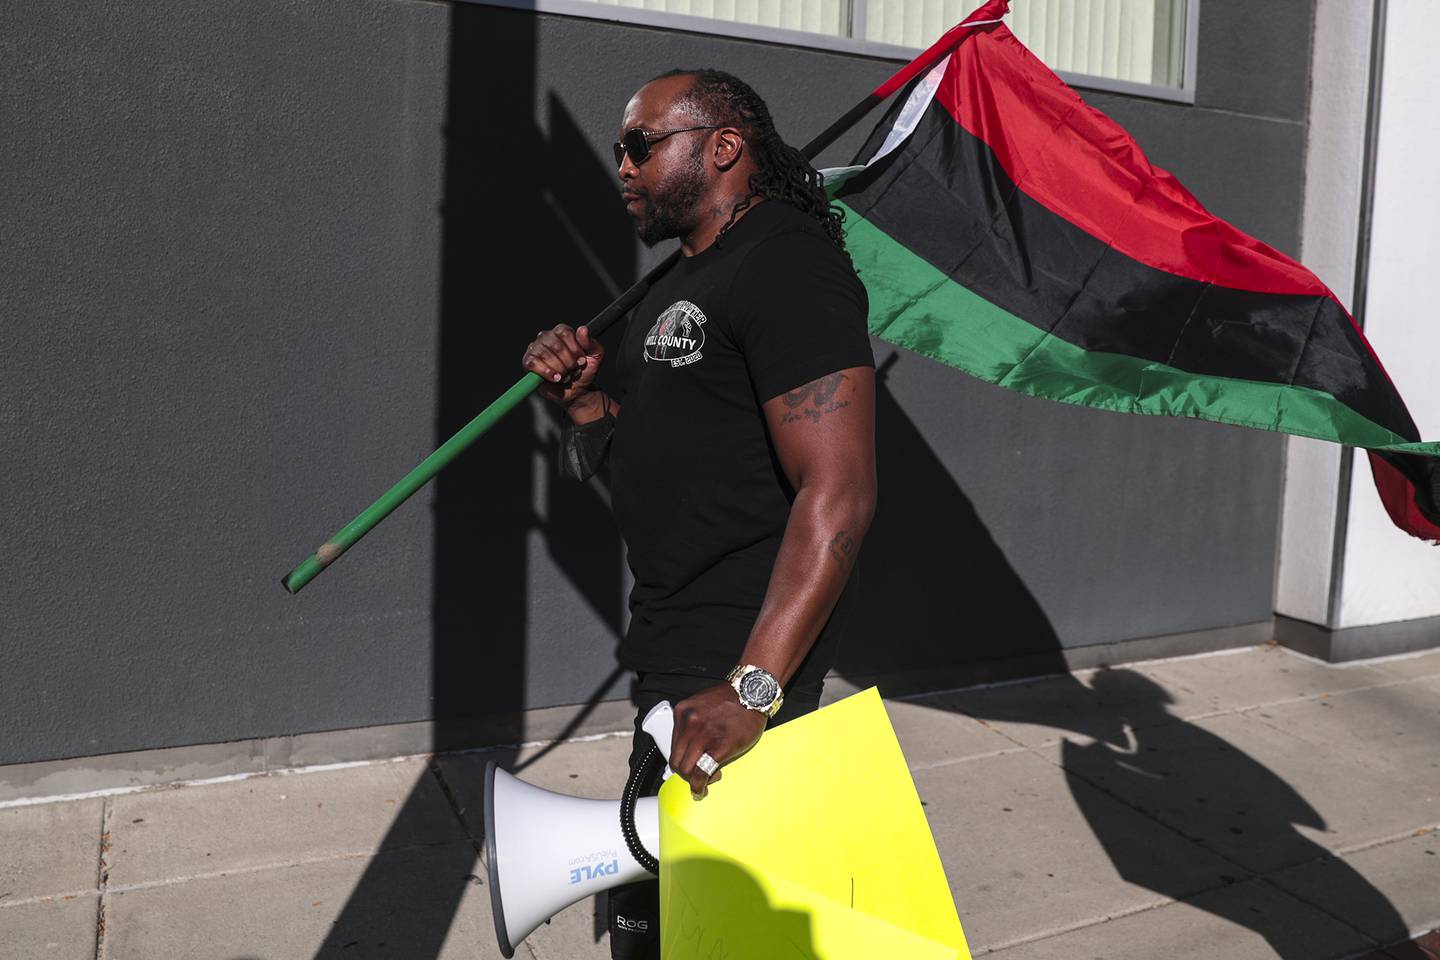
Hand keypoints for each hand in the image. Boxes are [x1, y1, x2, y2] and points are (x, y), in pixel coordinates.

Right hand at [521, 324, 604, 409]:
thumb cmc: (584, 371)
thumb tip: (582, 329)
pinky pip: (532, 363)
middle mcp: (546, 337)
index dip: (574, 348)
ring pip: (544, 354)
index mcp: (561, 332)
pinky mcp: (528, 362)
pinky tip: (555, 378)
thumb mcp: (595, 356)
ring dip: (558, 368)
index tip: (581, 361)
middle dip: (567, 361)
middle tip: (574, 370)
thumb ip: (591, 343)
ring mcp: (535, 349)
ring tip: (565, 376)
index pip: (564, 332)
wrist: (577, 390)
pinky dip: (545, 372)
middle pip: (554, 343)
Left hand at [669, 683, 766, 799]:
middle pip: (676, 760)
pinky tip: (703, 789)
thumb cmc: (732, 700)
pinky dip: (699, 785)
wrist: (752, 691)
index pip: (672, 746)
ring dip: (693, 781)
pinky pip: (702, 772)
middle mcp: (689, 723)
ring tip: (706, 780)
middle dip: (684, 774)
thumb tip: (691, 749)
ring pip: (686, 769)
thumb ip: (693, 725)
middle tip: (695, 778)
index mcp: (683, 713)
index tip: (686, 766)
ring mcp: (704, 735)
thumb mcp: (702, 706)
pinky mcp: (720, 746)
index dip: (680, 760)